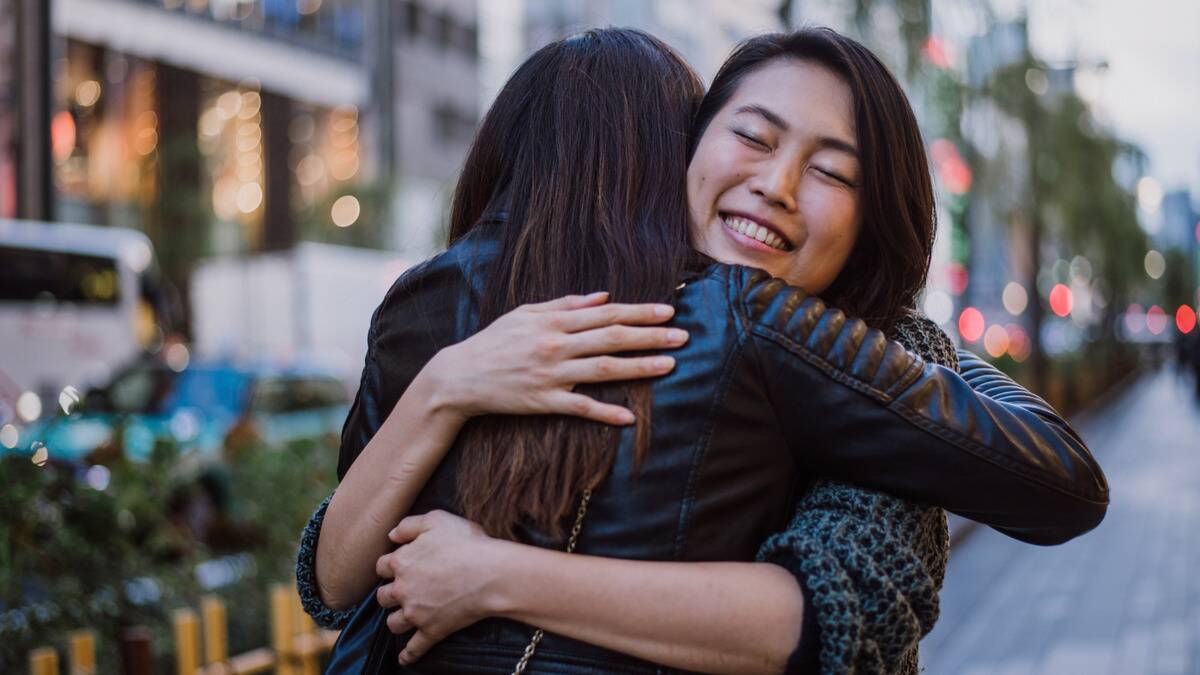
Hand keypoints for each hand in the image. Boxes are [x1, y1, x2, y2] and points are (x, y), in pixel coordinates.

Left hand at [374, 511, 503, 664]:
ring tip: (404, 619)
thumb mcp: (437, 520)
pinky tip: (404, 659)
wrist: (491, 573)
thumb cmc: (467, 544)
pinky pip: (415, 648)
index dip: (390, 565)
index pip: (382, 566)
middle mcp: (403, 589)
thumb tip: (391, 535)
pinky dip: (409, 655)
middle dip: (389, 594)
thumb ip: (410, 525)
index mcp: (402, 562)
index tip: (399, 566)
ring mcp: (416, 613)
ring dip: (396, 621)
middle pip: (383, 596)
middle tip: (401, 591)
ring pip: (393, 623)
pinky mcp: (432, 630)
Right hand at [427, 292, 687, 425]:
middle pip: (611, 338)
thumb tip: (603, 297)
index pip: (605, 314)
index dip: (639, 312)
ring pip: (603, 369)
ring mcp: (551, 374)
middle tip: (682, 335)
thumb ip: (564, 304)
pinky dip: (605, 412)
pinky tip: (629, 417)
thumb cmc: (494, 341)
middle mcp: (555, 345)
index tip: (668, 310)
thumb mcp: (526, 314)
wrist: (459, 376)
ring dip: (639, 367)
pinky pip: (580, 407)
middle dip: (650, 336)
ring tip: (669, 365)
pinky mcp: (543, 401)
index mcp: (553, 321)